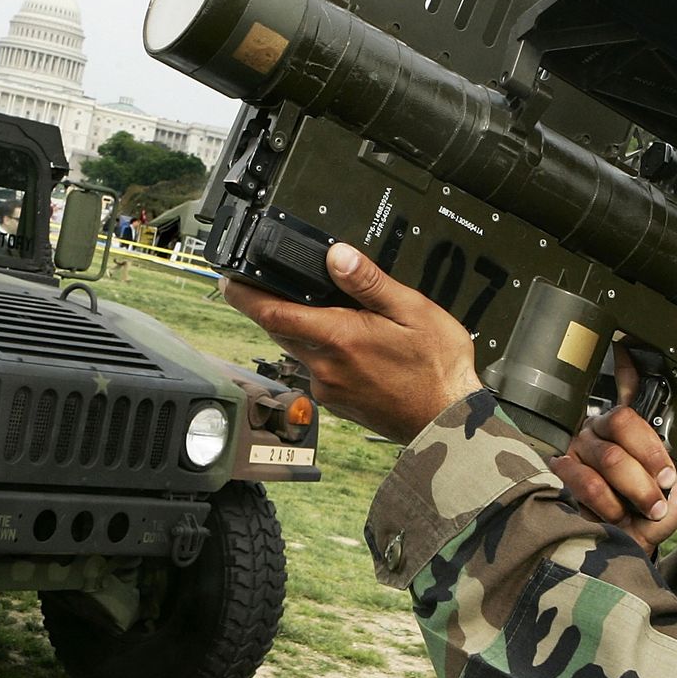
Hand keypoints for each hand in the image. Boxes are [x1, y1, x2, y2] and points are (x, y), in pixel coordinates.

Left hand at [220, 243, 480, 442]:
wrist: (448, 421)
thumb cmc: (437, 368)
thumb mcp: (413, 311)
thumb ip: (369, 282)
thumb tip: (336, 256)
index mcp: (339, 338)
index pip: (273, 313)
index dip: (244, 295)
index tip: (228, 280)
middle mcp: (325, 366)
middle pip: (281, 329)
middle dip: (272, 306)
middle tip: (274, 283)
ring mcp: (328, 389)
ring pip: (300, 350)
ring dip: (302, 329)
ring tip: (330, 312)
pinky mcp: (337, 403)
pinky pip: (317, 370)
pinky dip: (323, 352)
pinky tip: (353, 347)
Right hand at [547, 352, 676, 553]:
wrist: (629, 552)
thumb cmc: (652, 515)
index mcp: (632, 426)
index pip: (628, 382)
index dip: (628, 361)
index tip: (628, 341)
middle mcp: (603, 430)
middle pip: (624, 420)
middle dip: (651, 459)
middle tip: (665, 482)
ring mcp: (579, 450)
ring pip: (609, 457)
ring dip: (636, 490)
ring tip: (645, 507)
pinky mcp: (561, 473)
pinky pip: (586, 480)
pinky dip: (609, 503)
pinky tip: (614, 513)